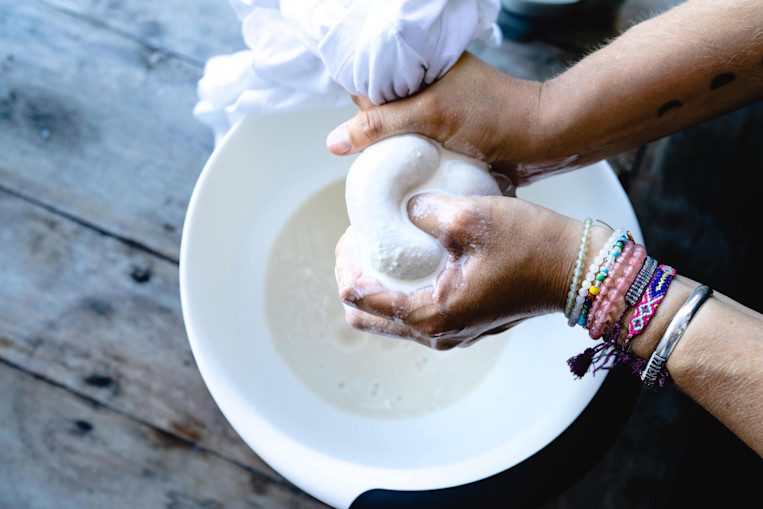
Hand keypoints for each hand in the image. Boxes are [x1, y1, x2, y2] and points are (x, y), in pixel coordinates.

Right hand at [325, 52, 561, 186]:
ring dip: (393, 156)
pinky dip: (411, 166)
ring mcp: (438, 117)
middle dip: (374, 137)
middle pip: (381, 116)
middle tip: (376, 158)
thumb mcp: (431, 115)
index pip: (370, 85)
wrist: (543, 139)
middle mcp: (426, 91)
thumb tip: (335, 142)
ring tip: (389, 171)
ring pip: (399, 138)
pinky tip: (408, 179)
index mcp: (420, 68)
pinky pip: (418, 153)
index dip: (361, 110)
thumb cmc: (494, 115)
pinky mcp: (449, 140)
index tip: (362, 134)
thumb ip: (381, 125)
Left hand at [335, 193, 590, 349]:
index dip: (347, 265)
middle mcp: (437, 333)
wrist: (582, 269)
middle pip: (369, 318)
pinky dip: (404, 289)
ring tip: (382, 246)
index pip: (360, 300)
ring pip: (393, 318)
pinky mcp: (467, 323)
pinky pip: (418, 313)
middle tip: (360, 242)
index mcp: (431, 315)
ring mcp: (453, 333)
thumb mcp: (471, 216)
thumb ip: (424, 210)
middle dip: (356, 279)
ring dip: (380, 285)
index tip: (353, 233)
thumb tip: (402, 207)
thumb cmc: (533, 245)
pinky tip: (413, 257)